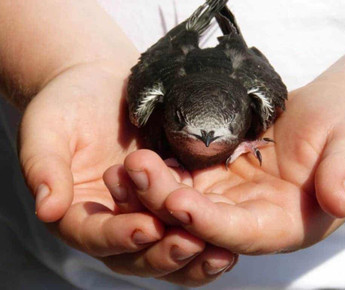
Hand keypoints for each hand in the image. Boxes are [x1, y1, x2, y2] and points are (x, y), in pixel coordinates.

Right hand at [18, 62, 234, 285]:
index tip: (145, 228)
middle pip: (136, 253)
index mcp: (78, 213)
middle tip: (192, 245)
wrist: (100, 84)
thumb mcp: (47, 129)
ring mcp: (145, 211)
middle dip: (164, 252)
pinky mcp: (172, 197)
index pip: (94, 236)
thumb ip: (43, 167)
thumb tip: (46, 209)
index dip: (118, 236)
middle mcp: (113, 221)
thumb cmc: (68, 103)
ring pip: (167, 246)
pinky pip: (190, 222)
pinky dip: (208, 231)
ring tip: (222, 253)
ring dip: (193, 255)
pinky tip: (232, 235)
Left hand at [105, 80, 344, 254]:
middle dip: (166, 200)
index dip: (210, 222)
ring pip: (184, 199)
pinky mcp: (217, 173)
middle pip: (202, 220)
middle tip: (137, 171)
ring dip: (153, 188)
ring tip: (128, 164)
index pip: (243, 232)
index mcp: (286, 223)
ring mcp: (230, 196)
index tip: (179, 202)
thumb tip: (338, 200)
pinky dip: (160, 171)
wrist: (333, 114)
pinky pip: (183, 176)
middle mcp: (251, 217)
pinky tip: (137, 158)